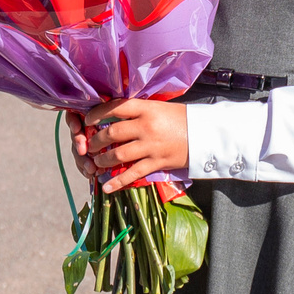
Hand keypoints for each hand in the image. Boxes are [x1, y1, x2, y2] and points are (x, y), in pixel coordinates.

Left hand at [69, 101, 187, 192]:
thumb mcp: (160, 108)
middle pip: (112, 133)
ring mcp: (151, 146)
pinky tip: (106, 187)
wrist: (206, 135)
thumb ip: (139, 111)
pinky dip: (117, 182)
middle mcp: (147, 126)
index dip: (97, 113)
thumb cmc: (182, 119)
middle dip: (96, 141)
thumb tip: (114, 113)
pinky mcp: (157, 162)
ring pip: (118, 154)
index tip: (87, 120)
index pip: (115, 107)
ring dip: (103, 160)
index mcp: (147, 109)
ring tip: (97, 162)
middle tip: (90, 145)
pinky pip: (133, 174)